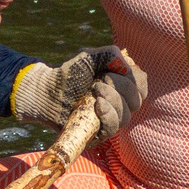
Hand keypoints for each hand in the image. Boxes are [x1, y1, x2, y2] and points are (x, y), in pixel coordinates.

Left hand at [12, 45, 147, 142]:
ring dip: (113, 100)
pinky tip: (98, 105)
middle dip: (122, 87)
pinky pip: (113, 128)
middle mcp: (118, 104)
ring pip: (126, 115)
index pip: (141, 86)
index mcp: (121, 86)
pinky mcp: (98, 134)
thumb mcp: (91, 57)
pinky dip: (109, 115)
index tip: (116, 70)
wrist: (47, 91)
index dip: (135, 80)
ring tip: (95, 90)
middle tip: (101, 80)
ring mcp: (108, 120)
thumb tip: (129, 67)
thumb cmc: (70, 74)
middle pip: (136, 101)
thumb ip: (111, 54)